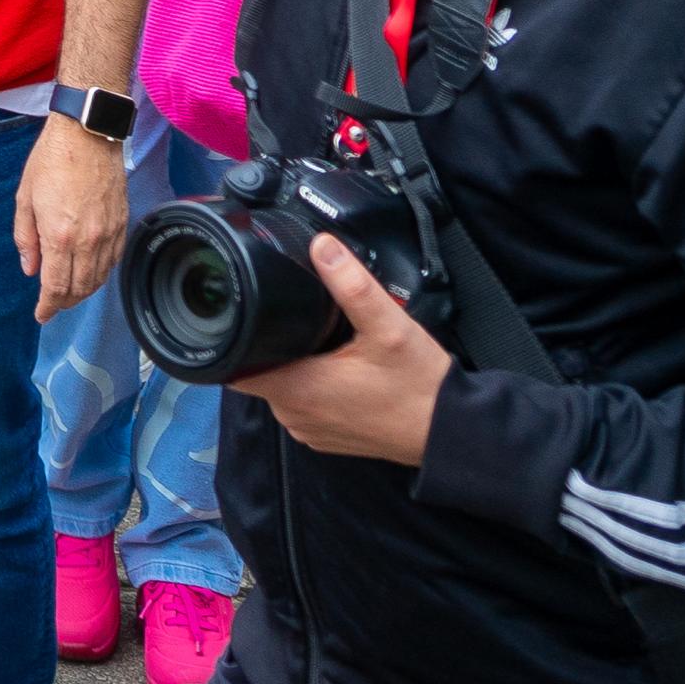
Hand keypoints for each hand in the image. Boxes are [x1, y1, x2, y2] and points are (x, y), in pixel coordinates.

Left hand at [15, 116, 129, 319]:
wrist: (87, 134)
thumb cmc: (51, 161)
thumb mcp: (25, 198)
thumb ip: (25, 238)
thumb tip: (29, 269)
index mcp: (59, 236)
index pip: (56, 287)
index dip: (47, 306)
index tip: (41, 315)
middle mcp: (88, 241)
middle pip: (79, 288)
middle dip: (64, 303)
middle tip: (52, 306)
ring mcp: (109, 233)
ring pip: (99, 278)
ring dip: (84, 291)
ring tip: (69, 293)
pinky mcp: (122, 223)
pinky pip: (113, 260)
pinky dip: (101, 273)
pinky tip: (91, 272)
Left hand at [229, 235, 452, 464]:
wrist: (450, 432)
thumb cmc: (419, 386)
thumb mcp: (388, 326)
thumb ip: (351, 285)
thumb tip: (322, 247)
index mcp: (297, 390)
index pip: (235, 366)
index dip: (234, 338)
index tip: (244, 315)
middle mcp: (295, 416)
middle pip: (259, 371)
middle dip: (272, 344)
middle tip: (299, 319)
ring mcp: (310, 430)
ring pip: (282, 387)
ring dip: (294, 365)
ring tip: (321, 342)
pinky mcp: (328, 436)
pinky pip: (304, 404)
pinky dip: (313, 386)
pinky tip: (337, 367)